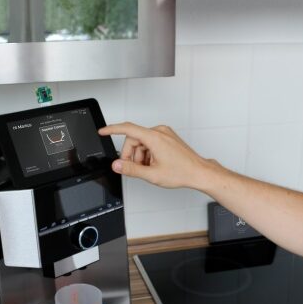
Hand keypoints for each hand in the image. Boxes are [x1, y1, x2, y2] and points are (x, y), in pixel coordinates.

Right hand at [98, 122, 216, 189]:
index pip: (127, 129)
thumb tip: (117, 165)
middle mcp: (160, 132)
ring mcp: (164, 134)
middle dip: (131, 155)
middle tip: (135, 169)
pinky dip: (148, 154)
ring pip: (142, 143)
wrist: (199, 172)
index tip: (103, 131)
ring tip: (149, 169)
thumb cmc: (182, 172)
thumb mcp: (152, 174)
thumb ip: (131, 169)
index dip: (112, 129)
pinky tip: (154, 164)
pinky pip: (150, 143)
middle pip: (134, 139)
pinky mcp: (167, 137)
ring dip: (140, 156)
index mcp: (154, 137)